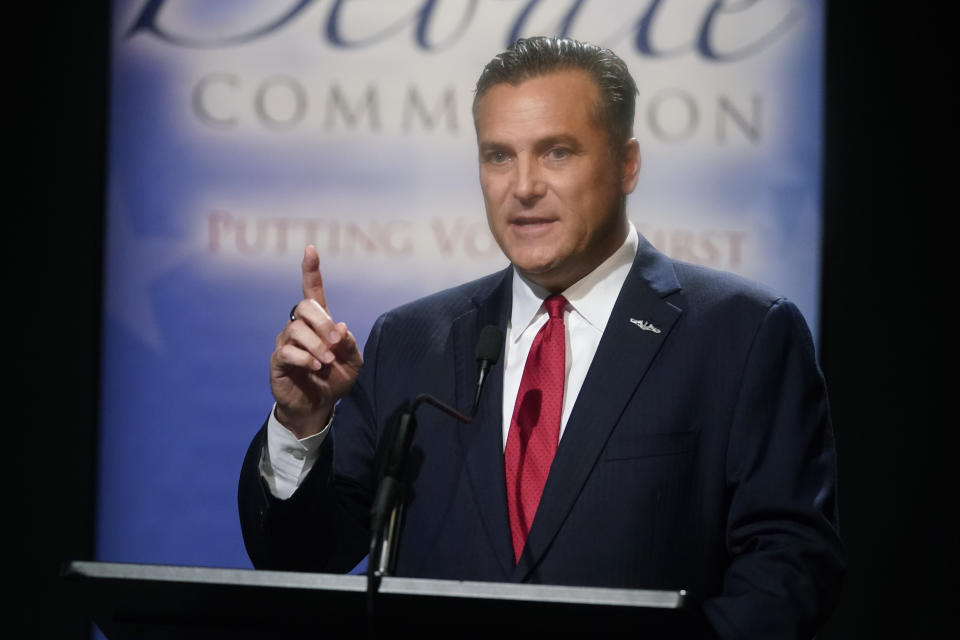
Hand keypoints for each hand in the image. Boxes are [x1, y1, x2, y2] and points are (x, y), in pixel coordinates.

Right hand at [270, 245, 362, 437]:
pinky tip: (314, 366)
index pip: (312, 290)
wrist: (318, 407)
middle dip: (323, 322)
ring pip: (296, 329)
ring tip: (327, 362)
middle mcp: (299, 327)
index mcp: (319, 323)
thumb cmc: (334, 380)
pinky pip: (287, 350)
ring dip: (317, 344)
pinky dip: (304, 357)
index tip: (310, 249)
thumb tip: (341, 326)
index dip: (311, 270)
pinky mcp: (278, 361)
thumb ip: (350, 344)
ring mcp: (286, 343)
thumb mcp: (353, 363)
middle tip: (335, 342)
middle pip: (304, 306)